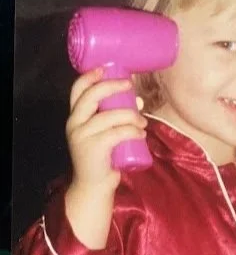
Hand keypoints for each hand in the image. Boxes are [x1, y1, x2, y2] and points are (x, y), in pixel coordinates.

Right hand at [65, 68, 147, 194]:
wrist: (94, 186)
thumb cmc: (102, 157)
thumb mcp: (104, 133)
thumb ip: (115, 117)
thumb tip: (138, 100)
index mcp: (75, 117)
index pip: (77, 90)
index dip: (90, 76)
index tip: (105, 68)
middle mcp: (74, 123)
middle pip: (91, 96)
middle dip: (112, 87)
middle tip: (130, 86)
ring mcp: (82, 136)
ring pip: (109, 116)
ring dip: (131, 116)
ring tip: (143, 122)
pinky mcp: (94, 148)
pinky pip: (117, 133)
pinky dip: (133, 131)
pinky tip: (141, 133)